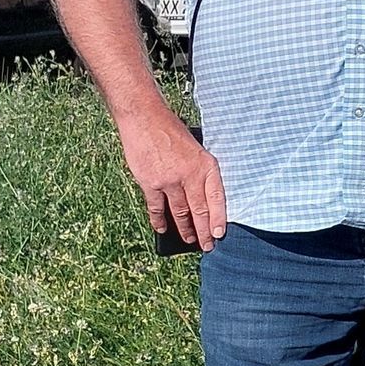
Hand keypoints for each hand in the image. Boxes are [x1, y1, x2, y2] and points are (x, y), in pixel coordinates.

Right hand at [119, 104, 226, 250]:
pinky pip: (157, 208)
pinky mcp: (151, 183)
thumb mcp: (196, 149)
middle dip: (204, 231)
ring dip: (185, 229)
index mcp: (206, 165)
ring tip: (190, 239)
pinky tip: (164, 230)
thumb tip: (200, 200)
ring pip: (180, 212)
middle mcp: (190, 175)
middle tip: (207, 246)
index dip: (219, 219)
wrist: (145, 119)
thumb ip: (199, 172)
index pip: (217, 198)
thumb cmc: (172, 132)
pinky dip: (160, 221)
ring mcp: (170, 181)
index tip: (219, 234)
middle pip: (199, 210)